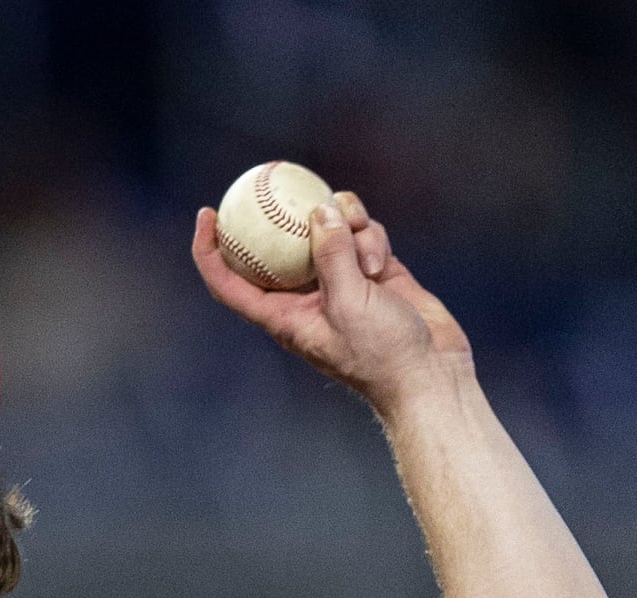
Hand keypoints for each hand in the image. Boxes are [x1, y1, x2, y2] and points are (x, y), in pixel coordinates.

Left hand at [191, 191, 470, 413]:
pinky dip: (371, 239)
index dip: (210, 250)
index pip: (230, 282)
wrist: (429, 372)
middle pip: (281, 243)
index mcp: (282, 315)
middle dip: (289, 215)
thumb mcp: (348, 302)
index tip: (208, 214)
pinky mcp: (371, 269)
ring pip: (328, 229)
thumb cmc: (380, 353)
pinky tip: (382, 261)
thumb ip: (331, 255)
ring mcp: (340, 279)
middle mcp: (305, 295)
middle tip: (288, 186)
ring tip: (366, 257)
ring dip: (347, 229)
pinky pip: (362, 234)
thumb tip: (319, 211)